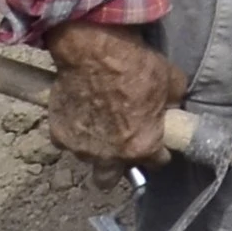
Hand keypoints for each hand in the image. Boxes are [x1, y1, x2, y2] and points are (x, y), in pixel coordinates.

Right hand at [42, 20, 182, 166]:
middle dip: (117, 167)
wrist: (94, 50)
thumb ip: (172, 103)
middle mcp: (109, 156)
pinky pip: (67, 142)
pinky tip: (80, 116)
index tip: (157, 140)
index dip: (159, 150)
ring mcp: (81, 147)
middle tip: (122, 145)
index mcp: (141, 147)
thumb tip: (172, 107)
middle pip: (109, 180)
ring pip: (88, 160)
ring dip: (95, 149)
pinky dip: (74, 133)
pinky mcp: (58, 134)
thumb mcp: (172, 82)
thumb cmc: (136, 65)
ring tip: (100, 126)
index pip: (156, 162)